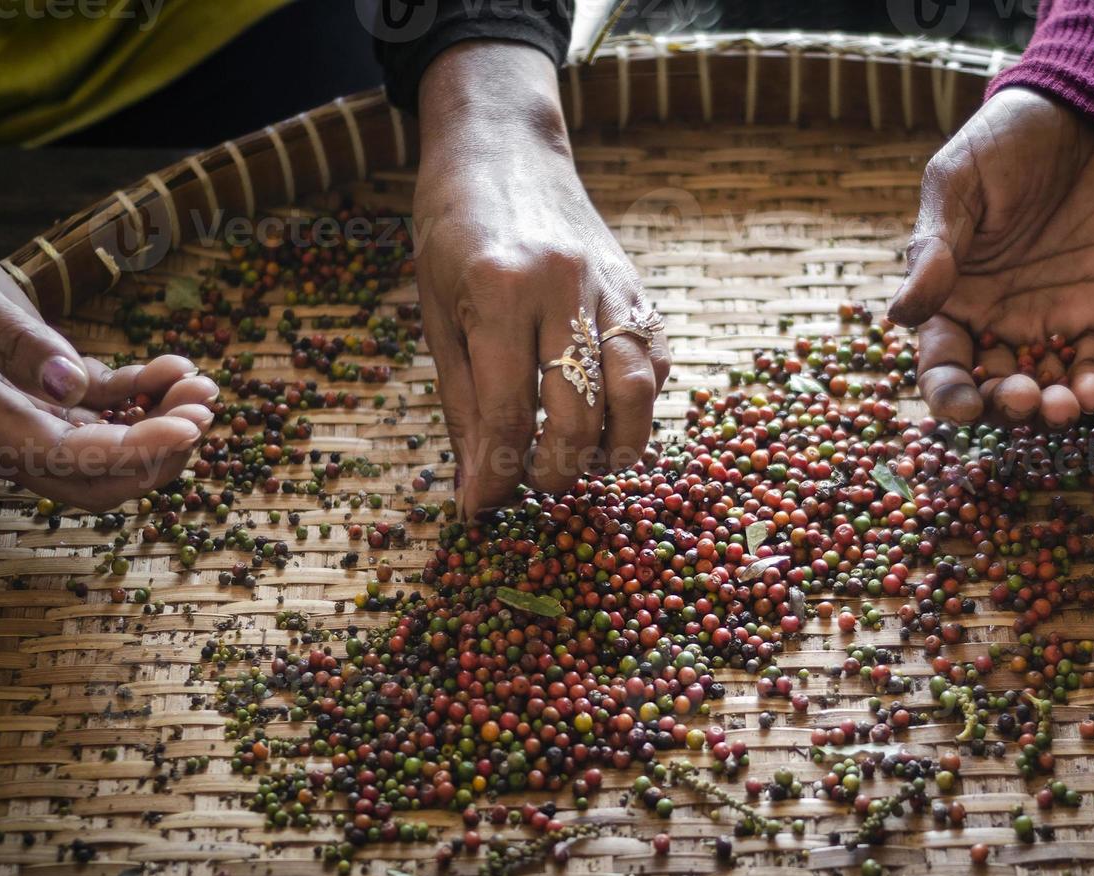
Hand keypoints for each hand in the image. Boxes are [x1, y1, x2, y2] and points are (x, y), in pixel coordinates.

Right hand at [0, 266, 214, 510]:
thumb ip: (20, 344)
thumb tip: (70, 387)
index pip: (72, 457)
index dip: (137, 451)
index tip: (190, 427)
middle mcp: (13, 437)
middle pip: (100, 477)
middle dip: (162, 452)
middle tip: (204, 412)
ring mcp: (35, 420)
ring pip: (111, 448)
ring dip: (163, 423)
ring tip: (204, 386)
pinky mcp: (50, 396)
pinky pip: (105, 409)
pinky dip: (145, 393)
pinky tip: (177, 366)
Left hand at [413, 42, 668, 516]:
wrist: (503, 149)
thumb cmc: (454, 232)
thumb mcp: (438, 314)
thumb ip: (464, 403)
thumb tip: (477, 489)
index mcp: (498, 291)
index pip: (507, 412)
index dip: (497, 474)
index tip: (485, 509)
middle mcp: (564, 287)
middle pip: (580, 413)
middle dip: (556, 469)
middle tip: (534, 483)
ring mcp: (611, 285)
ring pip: (635, 393)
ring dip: (613, 448)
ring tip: (582, 463)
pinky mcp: (638, 289)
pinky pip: (656, 364)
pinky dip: (639, 406)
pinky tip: (609, 419)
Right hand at [889, 88, 1093, 426]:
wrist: (1084, 114)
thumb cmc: (1005, 144)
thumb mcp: (957, 185)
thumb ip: (934, 250)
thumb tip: (899, 315)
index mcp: (952, 299)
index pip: (942, 364)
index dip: (947, 394)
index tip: (961, 407)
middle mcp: (997, 322)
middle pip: (992, 390)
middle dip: (1003, 408)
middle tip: (1020, 399)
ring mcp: (1050, 322)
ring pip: (1045, 389)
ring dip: (1051, 411)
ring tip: (1061, 407)